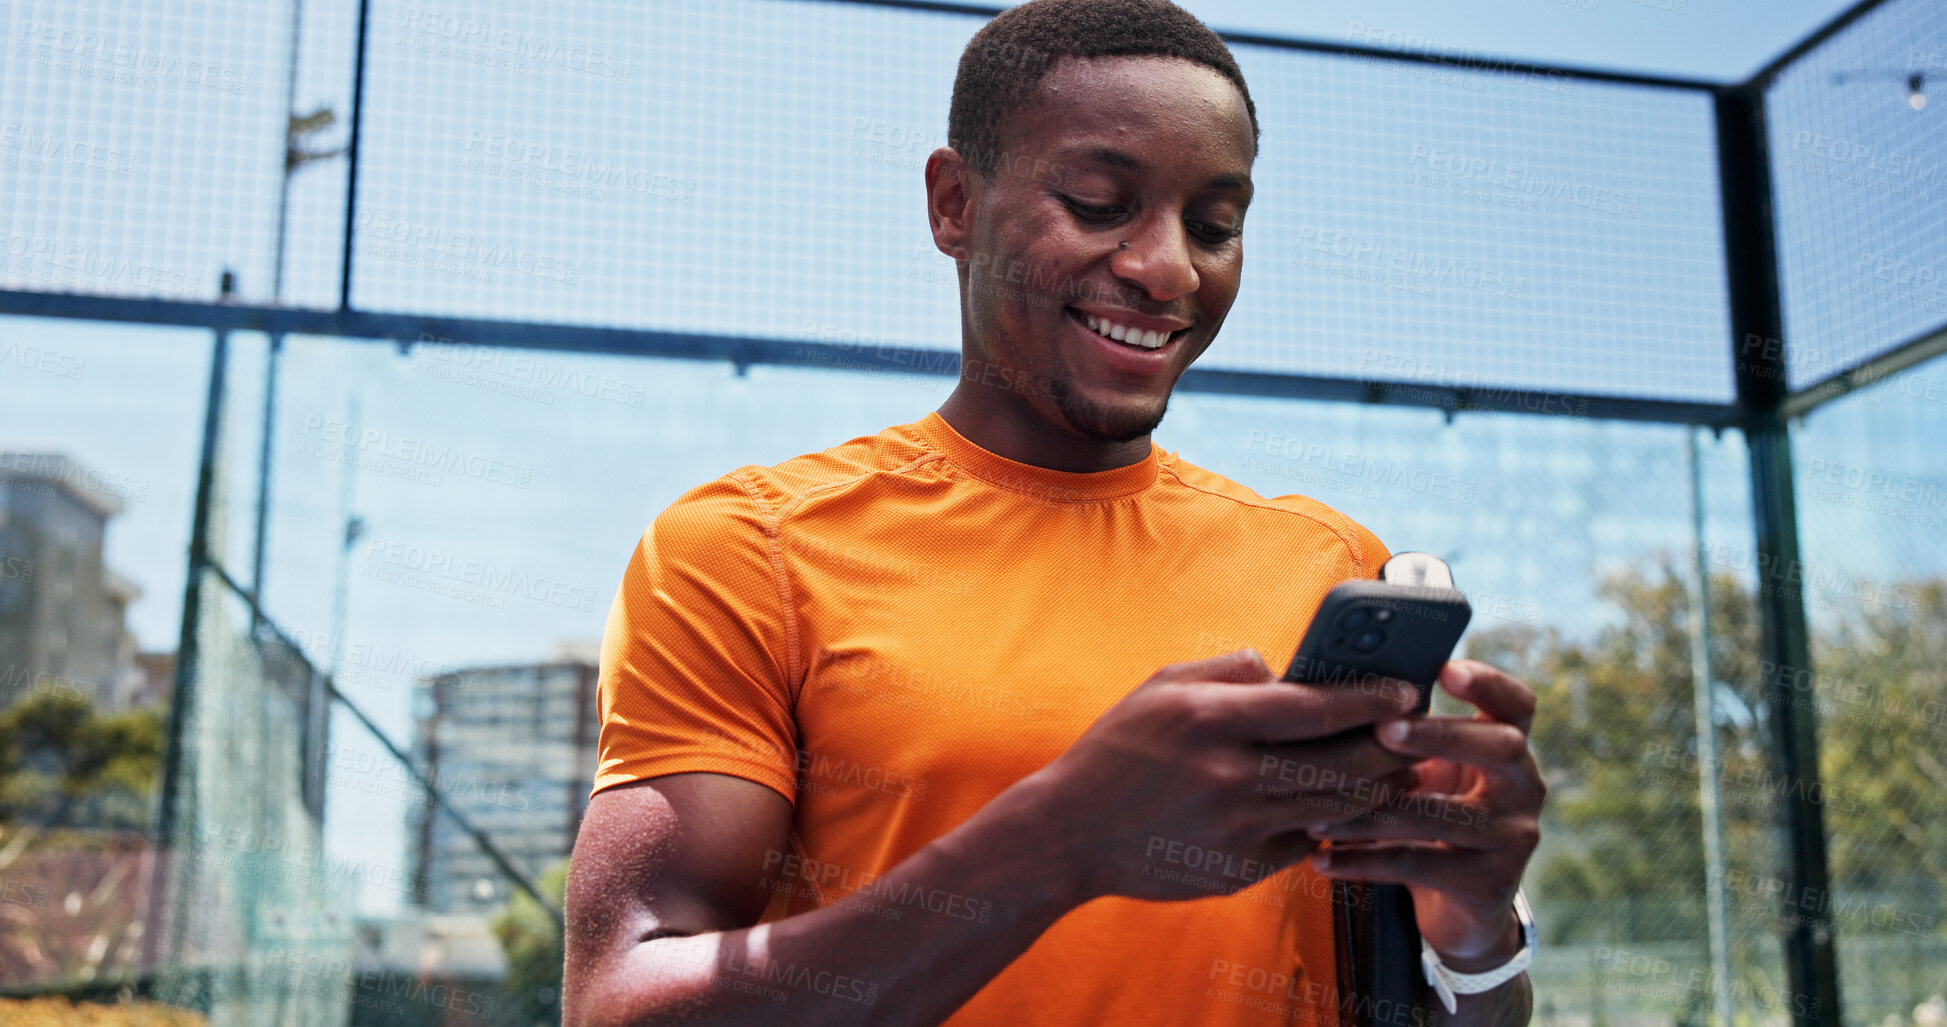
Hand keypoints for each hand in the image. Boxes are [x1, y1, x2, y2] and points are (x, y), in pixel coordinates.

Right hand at [1009, 648, 1423, 905]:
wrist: (1071, 831)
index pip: (1316, 706)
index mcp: (1211, 719)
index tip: (1406, 691)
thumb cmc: (1118, 749)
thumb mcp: (1162, 687)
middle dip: (1392, 747)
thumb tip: (1288, 670)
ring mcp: (1236, 828)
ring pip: (1336, 807)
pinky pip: (1305, 842)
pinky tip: (1342, 807)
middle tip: (1415, 735)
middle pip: (1343, 762)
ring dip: (1376, 789)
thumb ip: (1229, 669)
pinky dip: (1328, 824)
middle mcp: (1228, 775)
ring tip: (1396, 772)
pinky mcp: (1239, 870)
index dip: (1372, 699)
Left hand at [1305, 660, 1545, 968]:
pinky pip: (1420, 866)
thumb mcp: (1422, 772)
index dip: (1489, 682)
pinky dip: (1364, 862)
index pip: (1517, 704)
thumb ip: (1398, 734)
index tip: (1445, 669)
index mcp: (1507, 748)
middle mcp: (1523, 787)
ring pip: (1442, 817)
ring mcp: (1513, 837)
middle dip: (1439, 735)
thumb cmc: (1424, 816)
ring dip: (1374, 814)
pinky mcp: (1492, 884)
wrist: (1455, 907)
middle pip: (1499, 746)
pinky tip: (1323, 859)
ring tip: (1318, 815)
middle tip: (1383, 729)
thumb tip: (1321, 691)